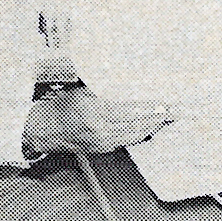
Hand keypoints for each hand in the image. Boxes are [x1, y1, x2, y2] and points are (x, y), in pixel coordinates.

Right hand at [24, 86, 170, 154]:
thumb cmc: (62, 103)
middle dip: (158, 119)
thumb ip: (103, 84)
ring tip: (169, 117)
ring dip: (154, 126)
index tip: (165, 104)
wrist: (45, 128)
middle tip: (176, 110)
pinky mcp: (103, 149)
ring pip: (136, 135)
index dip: (150, 110)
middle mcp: (99, 130)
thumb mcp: (82, 88)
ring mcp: (102, 143)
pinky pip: (129, 140)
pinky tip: (153, 125)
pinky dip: (143, 132)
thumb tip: (128, 71)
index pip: (130, 112)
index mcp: (94, 112)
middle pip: (137, 126)